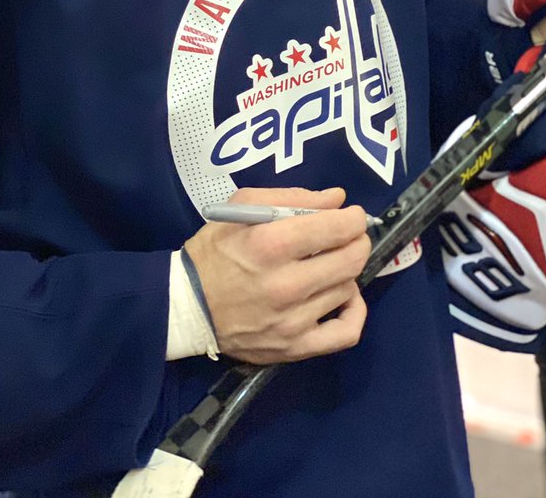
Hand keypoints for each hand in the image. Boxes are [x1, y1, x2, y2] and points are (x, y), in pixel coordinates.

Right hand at [184, 187, 370, 364]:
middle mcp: (285, 284)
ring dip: (346, 271)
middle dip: (357, 241)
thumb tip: (337, 199)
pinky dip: (354, 312)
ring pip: (348, 288)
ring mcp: (292, 321)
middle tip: (349, 236)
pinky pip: (345, 333)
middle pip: (350, 259)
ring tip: (330, 264)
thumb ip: (292, 198)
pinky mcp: (294, 347)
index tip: (351, 215)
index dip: (353, 218)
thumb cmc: (215, 251)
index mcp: (270, 244)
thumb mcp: (242, 208)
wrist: (188, 306)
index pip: (335, 228)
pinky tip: (344, 296)